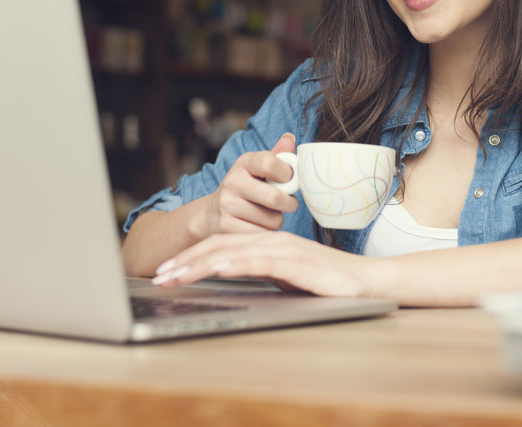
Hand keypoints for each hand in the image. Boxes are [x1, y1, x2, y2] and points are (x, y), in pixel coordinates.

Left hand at [152, 230, 376, 297]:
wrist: (362, 280)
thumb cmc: (324, 280)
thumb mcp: (284, 275)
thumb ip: (259, 270)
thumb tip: (231, 274)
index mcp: (266, 242)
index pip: (222, 245)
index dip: (192, 256)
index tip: (168, 270)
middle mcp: (271, 241)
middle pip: (220, 246)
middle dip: (186, 261)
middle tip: (159, 275)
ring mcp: (283, 250)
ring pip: (233, 253)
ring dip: (200, 264)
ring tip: (175, 276)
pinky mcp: (296, 263)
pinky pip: (261, 262)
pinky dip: (237, 264)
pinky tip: (218, 269)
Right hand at [199, 133, 298, 235]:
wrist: (213, 212)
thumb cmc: (247, 187)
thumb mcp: (258, 168)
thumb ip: (277, 155)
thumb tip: (289, 137)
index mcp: (245, 162)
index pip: (270, 162)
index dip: (287, 174)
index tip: (289, 180)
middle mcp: (233, 181)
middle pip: (275, 197)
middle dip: (289, 203)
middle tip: (289, 203)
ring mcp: (227, 204)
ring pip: (272, 220)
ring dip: (277, 220)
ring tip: (269, 214)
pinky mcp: (226, 227)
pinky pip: (262, 234)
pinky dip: (266, 232)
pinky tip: (259, 225)